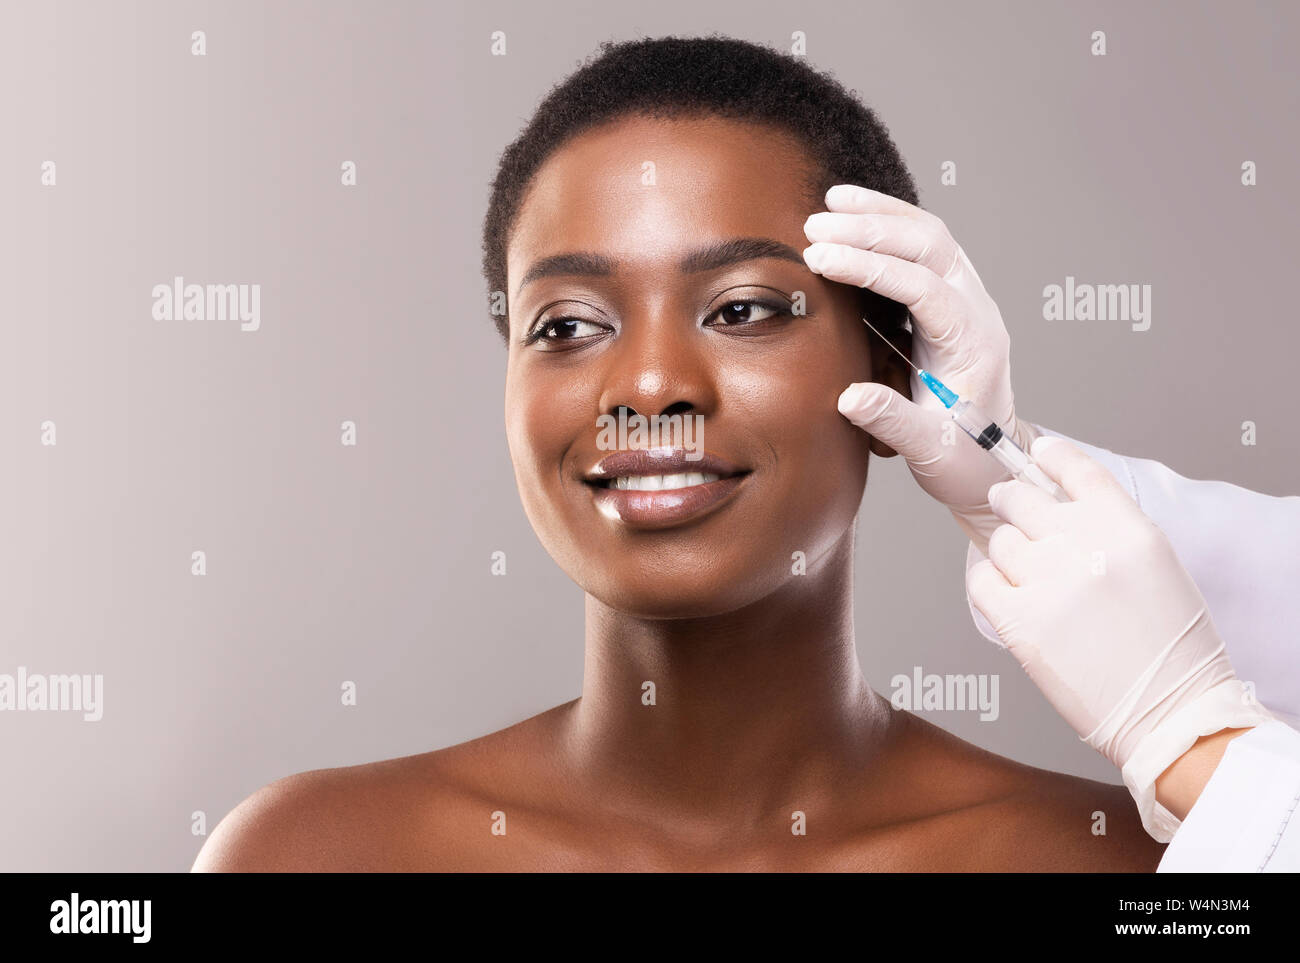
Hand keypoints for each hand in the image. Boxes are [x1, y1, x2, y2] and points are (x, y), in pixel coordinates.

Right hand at [803, 184, 1037, 550]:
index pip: (921, 285)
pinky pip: (922, 250)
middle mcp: (976, 310)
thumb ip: (893, 422)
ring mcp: (965, 301)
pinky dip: (887, 227)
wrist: (996, 463)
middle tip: (815, 225)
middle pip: (930, 245)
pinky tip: (852, 219)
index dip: (868, 266)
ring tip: (831, 201)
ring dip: (881, 214)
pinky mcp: (947, 302)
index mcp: (974, 342)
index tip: (818, 258)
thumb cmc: (967, 461)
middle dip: (871, 227)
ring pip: (929, 236)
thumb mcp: (931, 451)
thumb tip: (849, 397)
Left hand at [967, 434, 1273, 838]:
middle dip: (1011, 501)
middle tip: (1006, 506)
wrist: (1172, 714)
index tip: (1037, 453)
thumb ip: (1110, 532)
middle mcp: (1086, 547)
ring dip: (1004, 552)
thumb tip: (1062, 510)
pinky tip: (1003, 595)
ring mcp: (1048, 582)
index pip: (1078, 470)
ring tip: (1024, 574)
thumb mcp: (1157, 569)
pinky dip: (986, 583)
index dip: (1051, 456)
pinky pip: (981, 582)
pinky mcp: (1019, 621)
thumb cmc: (1173, 652)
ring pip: (1000, 540)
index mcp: (1128, 529)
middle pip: (1022, 498)